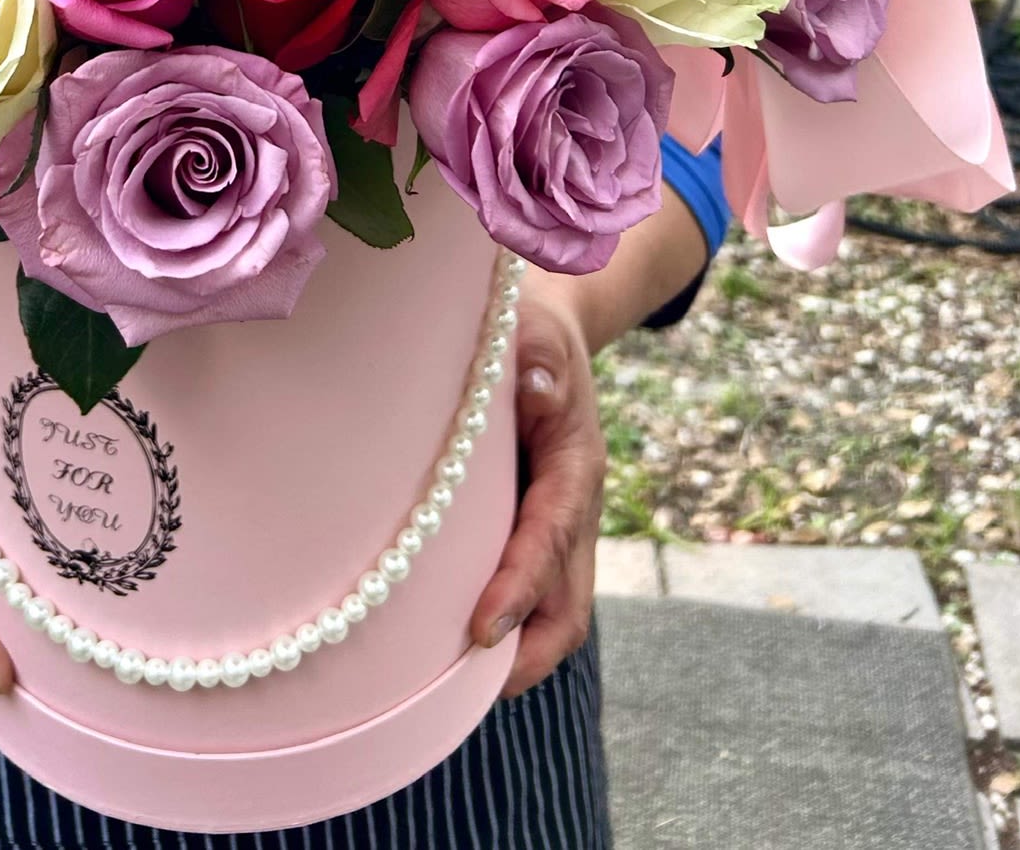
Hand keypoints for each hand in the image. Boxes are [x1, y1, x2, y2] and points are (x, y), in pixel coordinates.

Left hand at [470, 279, 604, 695]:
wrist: (549, 335)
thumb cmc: (532, 331)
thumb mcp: (538, 329)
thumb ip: (539, 355)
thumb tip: (536, 387)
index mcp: (574, 465)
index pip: (550, 539)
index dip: (519, 588)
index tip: (480, 628)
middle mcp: (573, 508)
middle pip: (568, 604)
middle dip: (526, 652)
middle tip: (464, 690)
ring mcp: (558, 526)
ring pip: (553, 610)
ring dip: (514, 652)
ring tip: (449, 690)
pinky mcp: (534, 530)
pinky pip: (529, 592)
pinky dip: (503, 628)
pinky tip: (445, 650)